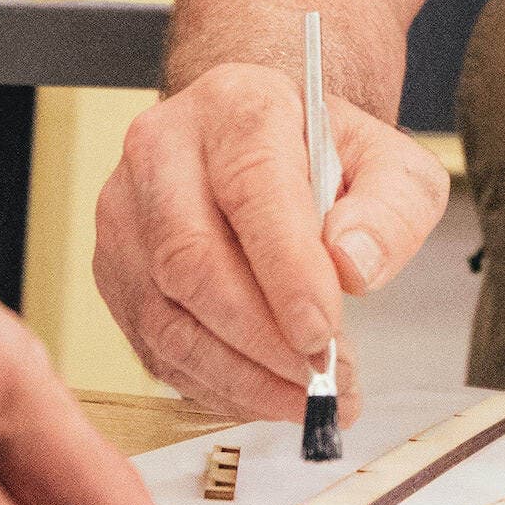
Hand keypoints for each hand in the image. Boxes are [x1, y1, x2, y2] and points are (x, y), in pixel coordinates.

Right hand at [92, 59, 448, 421]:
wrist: (257, 147)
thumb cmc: (323, 158)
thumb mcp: (390, 164)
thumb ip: (391, 208)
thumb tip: (353, 265)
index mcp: (235, 108)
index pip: (251, 188)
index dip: (285, 270)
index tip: (322, 332)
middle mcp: (162, 154)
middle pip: (190, 260)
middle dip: (262, 338)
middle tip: (323, 378)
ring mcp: (125, 216)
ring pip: (165, 316)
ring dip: (240, 375)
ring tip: (307, 396)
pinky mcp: (114, 273)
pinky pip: (154, 347)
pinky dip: (215, 384)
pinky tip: (265, 391)